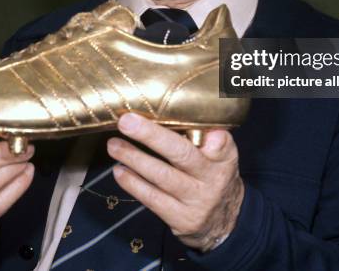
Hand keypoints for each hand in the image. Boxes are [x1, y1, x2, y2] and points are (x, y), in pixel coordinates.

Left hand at [107, 113, 243, 251]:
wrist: (224, 221)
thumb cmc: (214, 174)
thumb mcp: (223, 155)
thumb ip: (210, 137)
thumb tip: (191, 117)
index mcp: (224, 159)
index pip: (221, 144)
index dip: (210, 137)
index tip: (189, 122)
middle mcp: (212, 179)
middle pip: (182, 154)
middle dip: (151, 136)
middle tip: (126, 122)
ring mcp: (195, 201)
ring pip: (162, 176)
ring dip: (133, 158)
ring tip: (114, 145)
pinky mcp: (180, 219)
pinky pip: (152, 199)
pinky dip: (133, 183)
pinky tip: (119, 170)